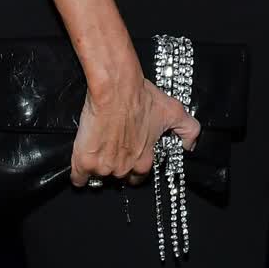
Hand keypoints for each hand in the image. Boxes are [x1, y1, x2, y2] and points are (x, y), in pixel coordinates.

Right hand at [69, 66, 200, 187]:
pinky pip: (79, 179)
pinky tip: (82, 164)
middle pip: (118, 178)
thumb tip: (189, 147)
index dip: (134, 167)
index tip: (130, 157)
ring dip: (98, 167)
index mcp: (144, 160)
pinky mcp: (84, 162)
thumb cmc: (141, 97)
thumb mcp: (174, 112)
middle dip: (116, 167)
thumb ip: (189, 130)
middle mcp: (125, 168)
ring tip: (98, 149)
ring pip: (99, 177)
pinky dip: (79, 174)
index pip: (140, 177)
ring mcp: (103, 167)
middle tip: (113, 149)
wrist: (115, 88)